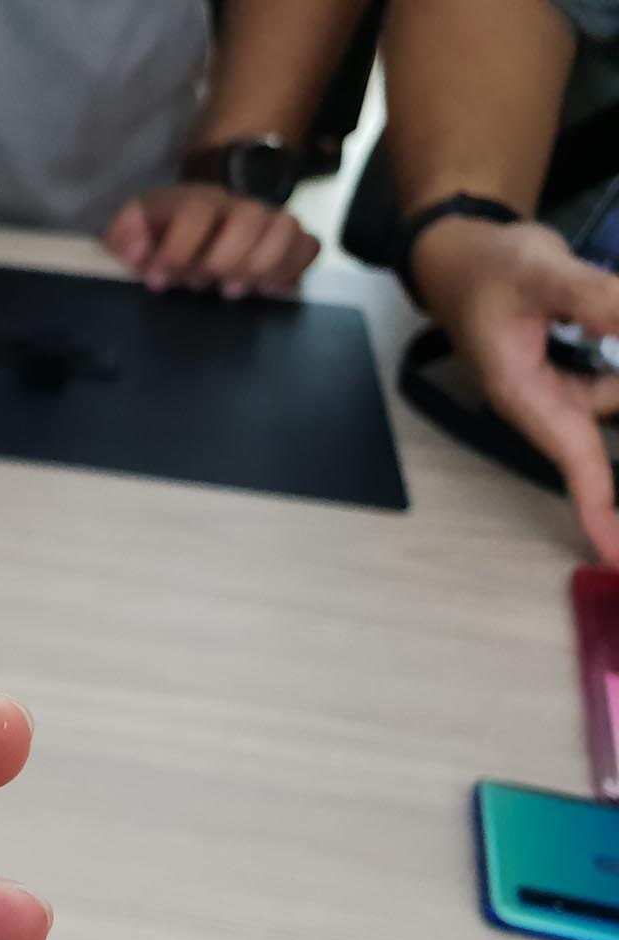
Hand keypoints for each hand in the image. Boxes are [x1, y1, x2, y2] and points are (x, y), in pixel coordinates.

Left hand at [103, 184, 319, 297]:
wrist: (195, 219)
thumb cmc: (162, 232)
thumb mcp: (134, 229)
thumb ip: (125, 235)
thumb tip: (135, 252)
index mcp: (195, 201)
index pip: (197, 212)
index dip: (178, 249)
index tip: (157, 280)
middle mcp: (237, 206)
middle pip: (249, 219)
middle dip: (223, 258)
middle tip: (199, 284)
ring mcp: (267, 221)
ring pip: (286, 228)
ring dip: (261, 264)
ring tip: (232, 289)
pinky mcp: (288, 241)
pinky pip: (309, 246)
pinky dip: (293, 267)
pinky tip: (268, 289)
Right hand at [412, 217, 618, 562]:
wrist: (459, 257)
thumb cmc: (486, 268)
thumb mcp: (539, 272)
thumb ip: (595, 297)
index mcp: (524, 394)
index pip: (573, 459)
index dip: (600, 510)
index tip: (617, 558)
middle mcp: (543, 404)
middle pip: (601, 448)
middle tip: (615, 469)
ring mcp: (560, 392)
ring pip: (615, 403)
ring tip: (597, 328)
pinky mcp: (573, 375)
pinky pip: (613, 383)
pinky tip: (612, 332)